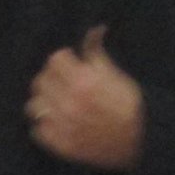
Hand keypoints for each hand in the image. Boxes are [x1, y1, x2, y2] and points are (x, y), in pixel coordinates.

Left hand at [26, 25, 143, 169]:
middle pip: (40, 81)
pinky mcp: (60, 144)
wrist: (140, 140)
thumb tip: (95, 29)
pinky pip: (36, 130)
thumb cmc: (130, 105)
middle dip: (50, 78)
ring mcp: (62, 125)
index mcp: (84, 81)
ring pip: (34, 106)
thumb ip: (97, 53)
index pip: (54, 59)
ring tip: (55, 104)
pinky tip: (56, 122)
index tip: (69, 64)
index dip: (62, 59)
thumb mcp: (116, 74)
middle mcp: (69, 102)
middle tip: (61, 83)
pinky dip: (44, 125)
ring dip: (43, 102)